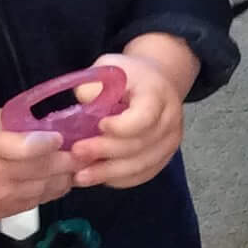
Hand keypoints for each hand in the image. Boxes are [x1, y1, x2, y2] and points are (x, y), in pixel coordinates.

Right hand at [0, 110, 75, 222]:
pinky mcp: (8, 212)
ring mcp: (4, 197)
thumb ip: (6, 121)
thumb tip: (40, 120)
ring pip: (49, 187)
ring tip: (79, 162)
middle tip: (87, 147)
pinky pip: (41, 200)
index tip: (60, 135)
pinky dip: (56, 188)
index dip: (47, 142)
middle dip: (70, 158)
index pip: (24, 148)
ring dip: (68, 174)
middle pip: (45, 169)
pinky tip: (63, 177)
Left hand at [69, 34, 197, 189]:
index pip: (144, 118)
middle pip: (140, 144)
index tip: (98, 124)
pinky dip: (120, 180)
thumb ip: (95, 85)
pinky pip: (144, 174)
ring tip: (81, 176)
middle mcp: (170, 120)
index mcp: (157, 94)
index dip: (121, 127)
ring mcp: (170, 141)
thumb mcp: (110, 67)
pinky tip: (99, 179)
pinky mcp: (165, 157)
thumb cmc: (130, 75)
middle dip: (105, 151)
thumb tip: (83, 104)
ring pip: (141, 165)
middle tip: (76, 153)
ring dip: (109, 173)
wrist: (158, 81)